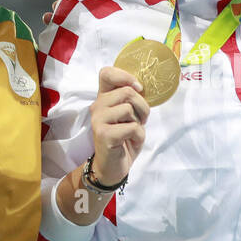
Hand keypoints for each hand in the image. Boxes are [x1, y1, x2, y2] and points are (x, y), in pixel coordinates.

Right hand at [89, 66, 149, 184]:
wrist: (113, 167)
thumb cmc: (124, 139)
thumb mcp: (129, 115)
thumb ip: (131, 99)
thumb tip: (140, 86)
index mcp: (104, 98)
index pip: (106, 73)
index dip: (125, 76)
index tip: (137, 88)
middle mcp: (97, 106)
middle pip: (127, 91)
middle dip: (142, 106)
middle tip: (140, 120)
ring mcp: (98, 120)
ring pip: (129, 108)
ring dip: (140, 122)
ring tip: (134, 132)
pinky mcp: (103, 134)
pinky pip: (132, 127)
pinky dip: (138, 136)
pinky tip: (131, 142)